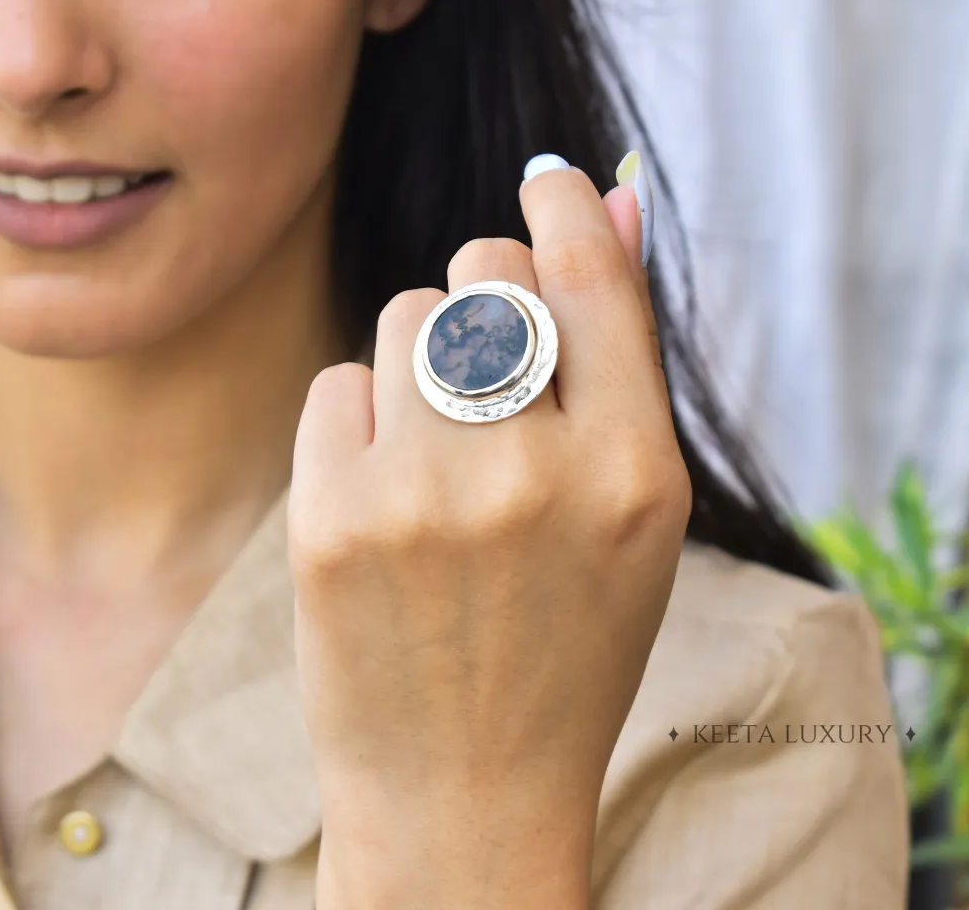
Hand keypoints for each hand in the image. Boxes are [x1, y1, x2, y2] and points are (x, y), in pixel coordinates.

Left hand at [288, 157, 691, 909]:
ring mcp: (425, 499)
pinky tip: (382, 496)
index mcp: (637, 474)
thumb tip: (609, 198)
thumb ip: (622, 353)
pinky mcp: (330, 521)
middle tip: (486, 360)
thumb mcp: (634, 512)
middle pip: (486, 276)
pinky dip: (359, 419)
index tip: (545, 179)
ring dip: (421, 358)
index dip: (566, 207)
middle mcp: (536, 476)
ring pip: (406, 316)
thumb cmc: (565, 641)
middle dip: (485, 292)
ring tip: (436, 453)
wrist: (465, 790)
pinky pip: (339, 384)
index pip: (594, 276)